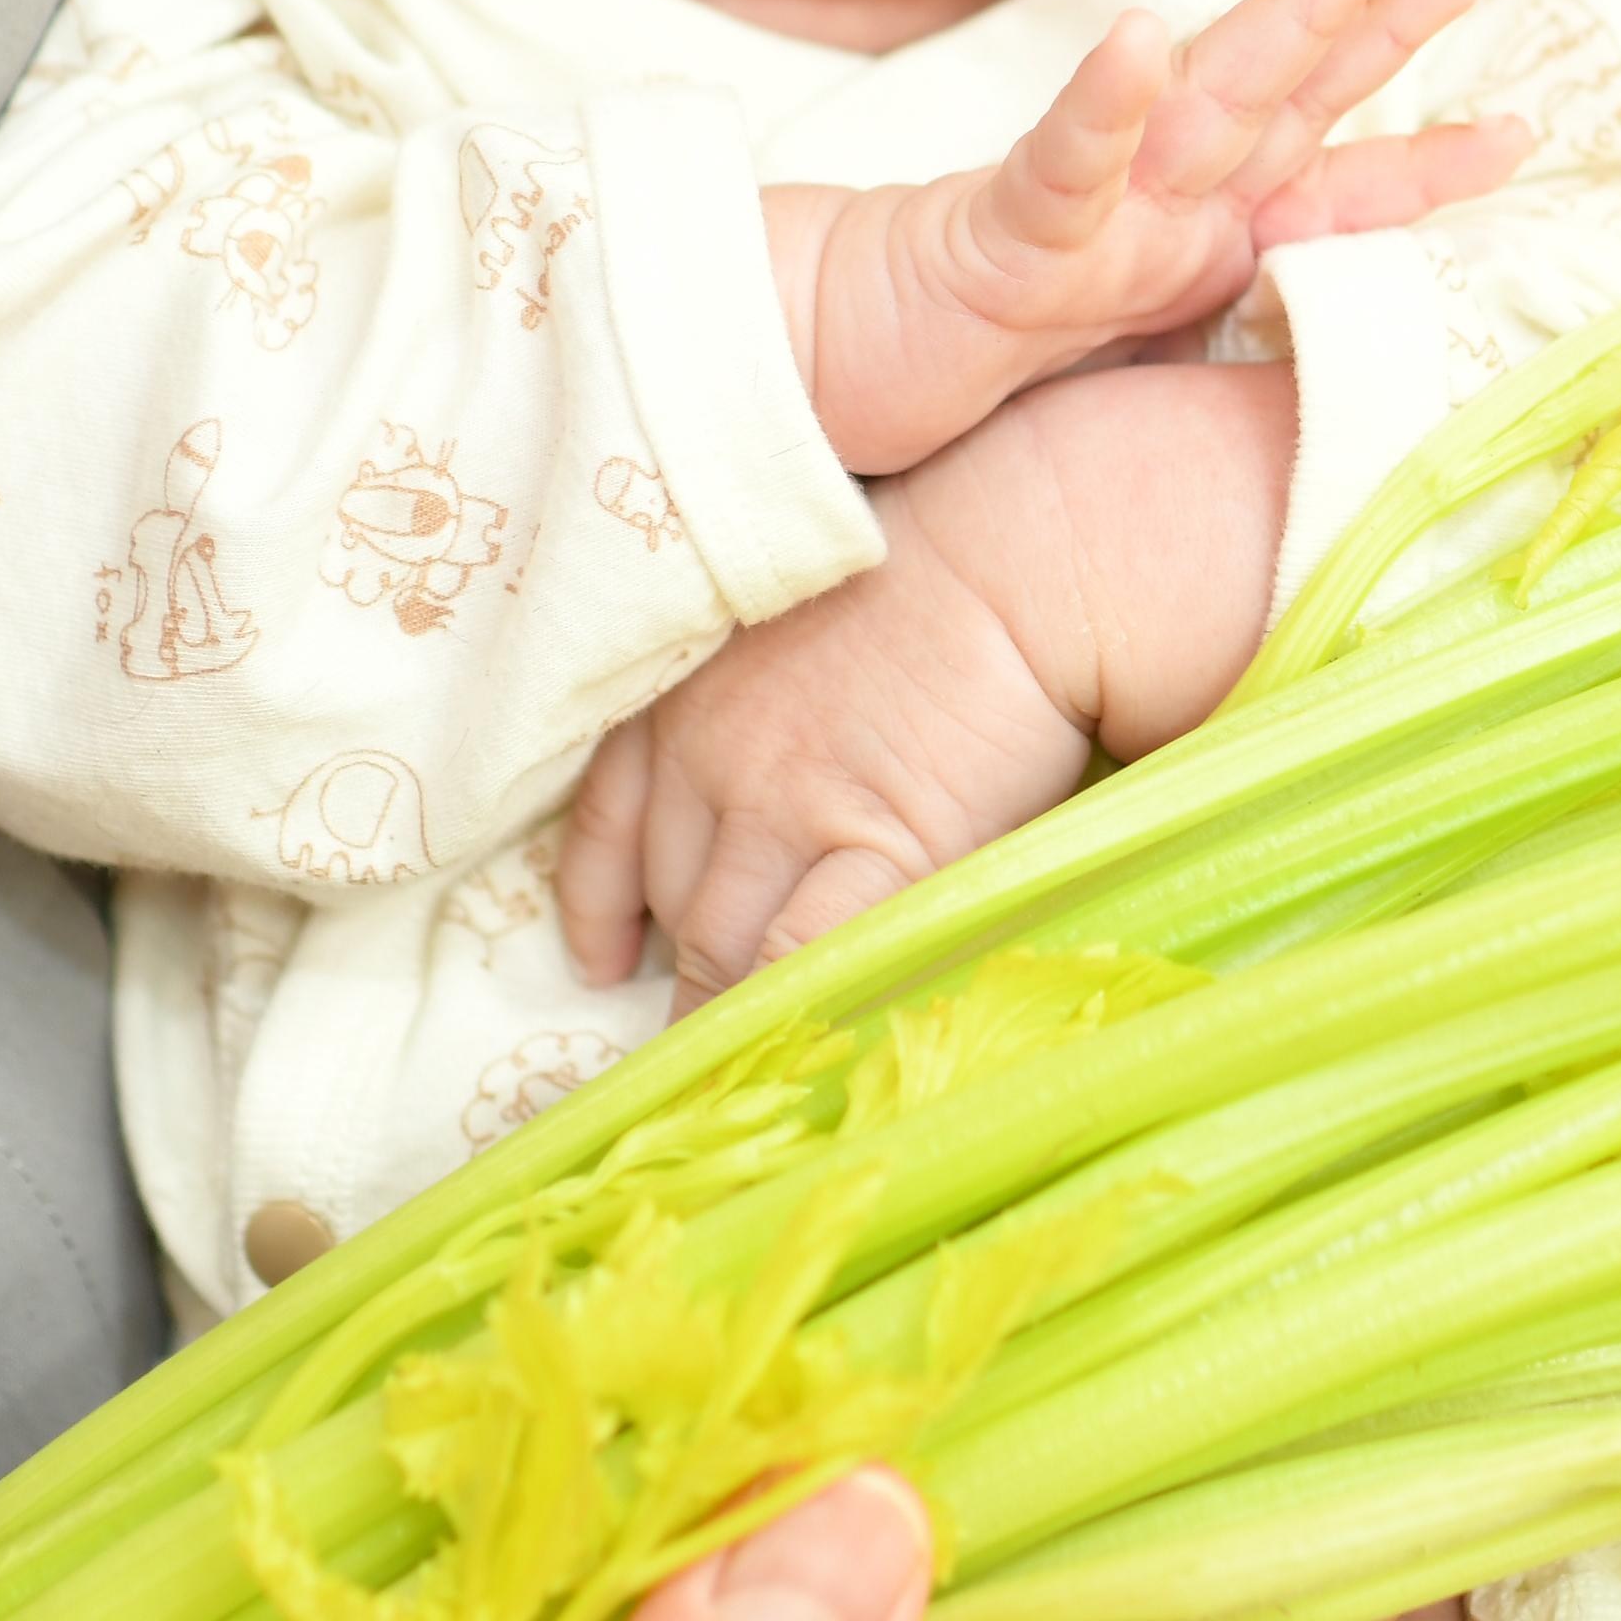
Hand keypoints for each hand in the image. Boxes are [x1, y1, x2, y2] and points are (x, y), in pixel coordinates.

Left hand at [565, 486, 1084, 997]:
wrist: (1021, 546)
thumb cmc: (935, 567)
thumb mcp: (794, 619)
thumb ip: (757, 704)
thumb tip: (770, 787)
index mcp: (686, 693)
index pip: (606, 821)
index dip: (599, 906)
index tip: (601, 961)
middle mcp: (710, 755)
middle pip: (667, 901)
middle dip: (673, 976)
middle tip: (684, 1042)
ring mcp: (784, 804)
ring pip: (719, 945)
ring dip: (724, 1016)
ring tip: (741, 1073)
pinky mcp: (875, 841)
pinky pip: (804, 954)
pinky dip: (788, 1011)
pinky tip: (797, 1049)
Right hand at [779, 0, 1522, 472]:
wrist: (843, 361)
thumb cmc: (987, 348)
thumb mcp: (1142, 346)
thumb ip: (1225, 317)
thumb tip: (1332, 362)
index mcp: (1199, 233)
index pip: (1326, 183)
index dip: (1423, 160)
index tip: (1523, 129)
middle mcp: (1162, 203)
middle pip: (1287, 94)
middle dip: (1381, 18)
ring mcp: (1093, 209)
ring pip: (1205, 99)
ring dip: (1285, 17)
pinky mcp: (1009, 233)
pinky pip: (1065, 164)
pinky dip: (1106, 103)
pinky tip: (1144, 37)